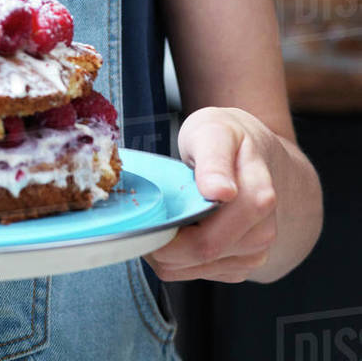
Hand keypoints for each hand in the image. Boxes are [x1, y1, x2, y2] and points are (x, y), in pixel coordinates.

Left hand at [144, 106, 279, 282]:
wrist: (254, 153)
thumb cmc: (229, 138)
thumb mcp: (215, 132)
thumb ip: (215, 160)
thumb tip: (221, 191)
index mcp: (257, 201)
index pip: (206, 241)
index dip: (168, 237)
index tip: (145, 216)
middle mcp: (261, 233)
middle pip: (199, 258)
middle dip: (162, 244)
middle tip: (143, 214)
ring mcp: (253, 253)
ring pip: (193, 271)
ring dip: (167, 252)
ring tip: (160, 217)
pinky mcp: (240, 264)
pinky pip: (198, 273)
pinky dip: (177, 258)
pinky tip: (175, 229)